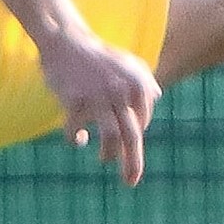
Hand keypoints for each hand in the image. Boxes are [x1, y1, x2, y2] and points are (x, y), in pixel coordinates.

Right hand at [38, 28, 161, 187]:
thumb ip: (144, 79)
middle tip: (131, 182)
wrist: (66, 41)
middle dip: (132, 163)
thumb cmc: (97, 56)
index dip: (133, 134)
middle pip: (132, 136)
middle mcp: (121, 91)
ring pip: (110, 137)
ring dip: (108, 154)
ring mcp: (98, 96)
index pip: (142, 122)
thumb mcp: (127, 63)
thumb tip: (158, 96)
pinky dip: (74, 138)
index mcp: (137, 84)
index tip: (125, 141)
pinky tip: (76, 139)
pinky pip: (75, 130)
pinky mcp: (75, 101)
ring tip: (105, 159)